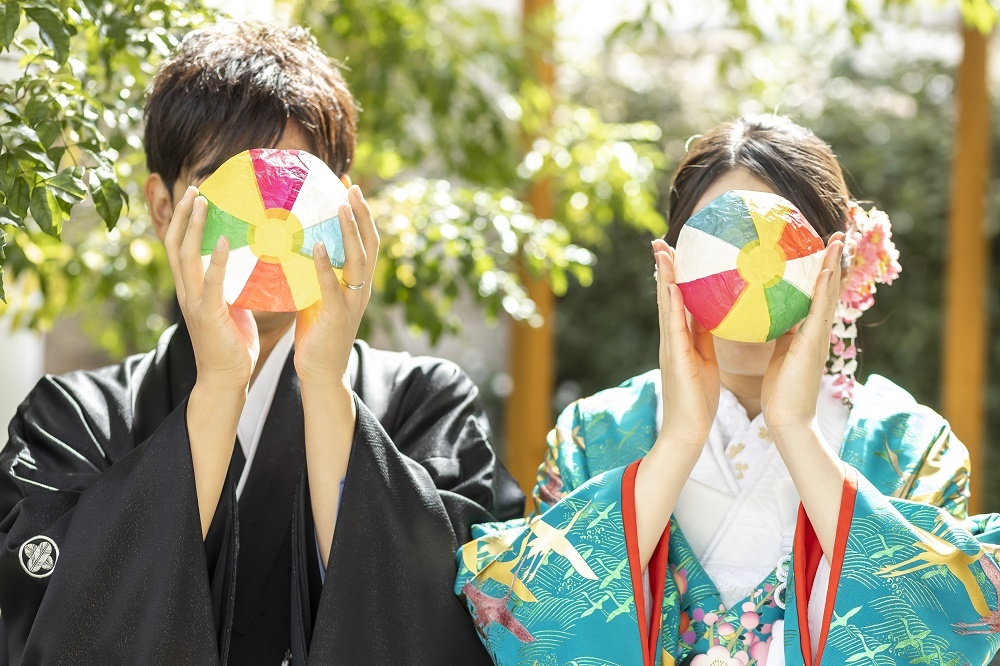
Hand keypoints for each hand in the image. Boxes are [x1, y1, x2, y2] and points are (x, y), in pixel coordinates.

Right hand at [165, 186, 258, 392]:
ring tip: (203, 203)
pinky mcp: (208, 316)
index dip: (184, 221)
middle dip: (184, 215)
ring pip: (187, 257)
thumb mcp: (232, 307)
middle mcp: (187, 292)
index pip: (181, 248)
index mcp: (192, 290)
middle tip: (196, 189)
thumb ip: (233, 286)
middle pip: (176, 244)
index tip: (196, 196)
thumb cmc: (232, 344)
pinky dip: (216, 260)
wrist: (226, 379)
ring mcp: (195, 303)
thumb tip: (250, 264)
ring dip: (194, 228)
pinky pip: (210, 283)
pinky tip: (224, 241)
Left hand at [294, 185, 379, 387]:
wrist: (321, 373)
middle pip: (370, 244)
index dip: (361, 214)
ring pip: (359, 260)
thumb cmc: (316, 335)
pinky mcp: (338, 316)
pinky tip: (319, 246)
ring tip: (341, 206)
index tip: (348, 187)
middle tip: (352, 187)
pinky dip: (326, 265)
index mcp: (358, 284)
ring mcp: (353, 303)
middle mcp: (362, 290)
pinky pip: (333, 286)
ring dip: (350, 231)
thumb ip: (314, 274)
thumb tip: (295, 247)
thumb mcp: (317, 297)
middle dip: (362, 214)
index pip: (366, 242)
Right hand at [652, 238, 719, 449]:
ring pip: (667, 305)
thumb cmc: (698, 400)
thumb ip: (707, 337)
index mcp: (680, 339)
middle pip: (666, 296)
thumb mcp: (706, 360)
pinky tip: (672, 286)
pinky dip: (672, 304)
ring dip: (664, 278)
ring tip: (663, 253)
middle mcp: (671, 339)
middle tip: (660, 242)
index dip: (674, 275)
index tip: (675, 251)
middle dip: (663, 269)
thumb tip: (719, 315)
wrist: (686, 431)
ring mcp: (670, 347)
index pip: (677, 300)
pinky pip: (674, 327)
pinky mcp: (675, 358)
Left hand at [761, 232, 845, 436]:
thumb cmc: (779, 392)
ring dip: (834, 266)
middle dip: (833, 262)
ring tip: (837, 240)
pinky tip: (826, 270)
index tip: (820, 249)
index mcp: (807, 333)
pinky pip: (819, 311)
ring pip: (828, 295)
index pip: (814, 295)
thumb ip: (774, 333)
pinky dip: (825, 289)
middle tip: (837, 235)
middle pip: (828, 290)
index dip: (820, 273)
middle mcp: (818, 331)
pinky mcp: (813, 345)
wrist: (787, 421)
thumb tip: (761, 314)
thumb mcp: (776, 355)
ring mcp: (819, 337)